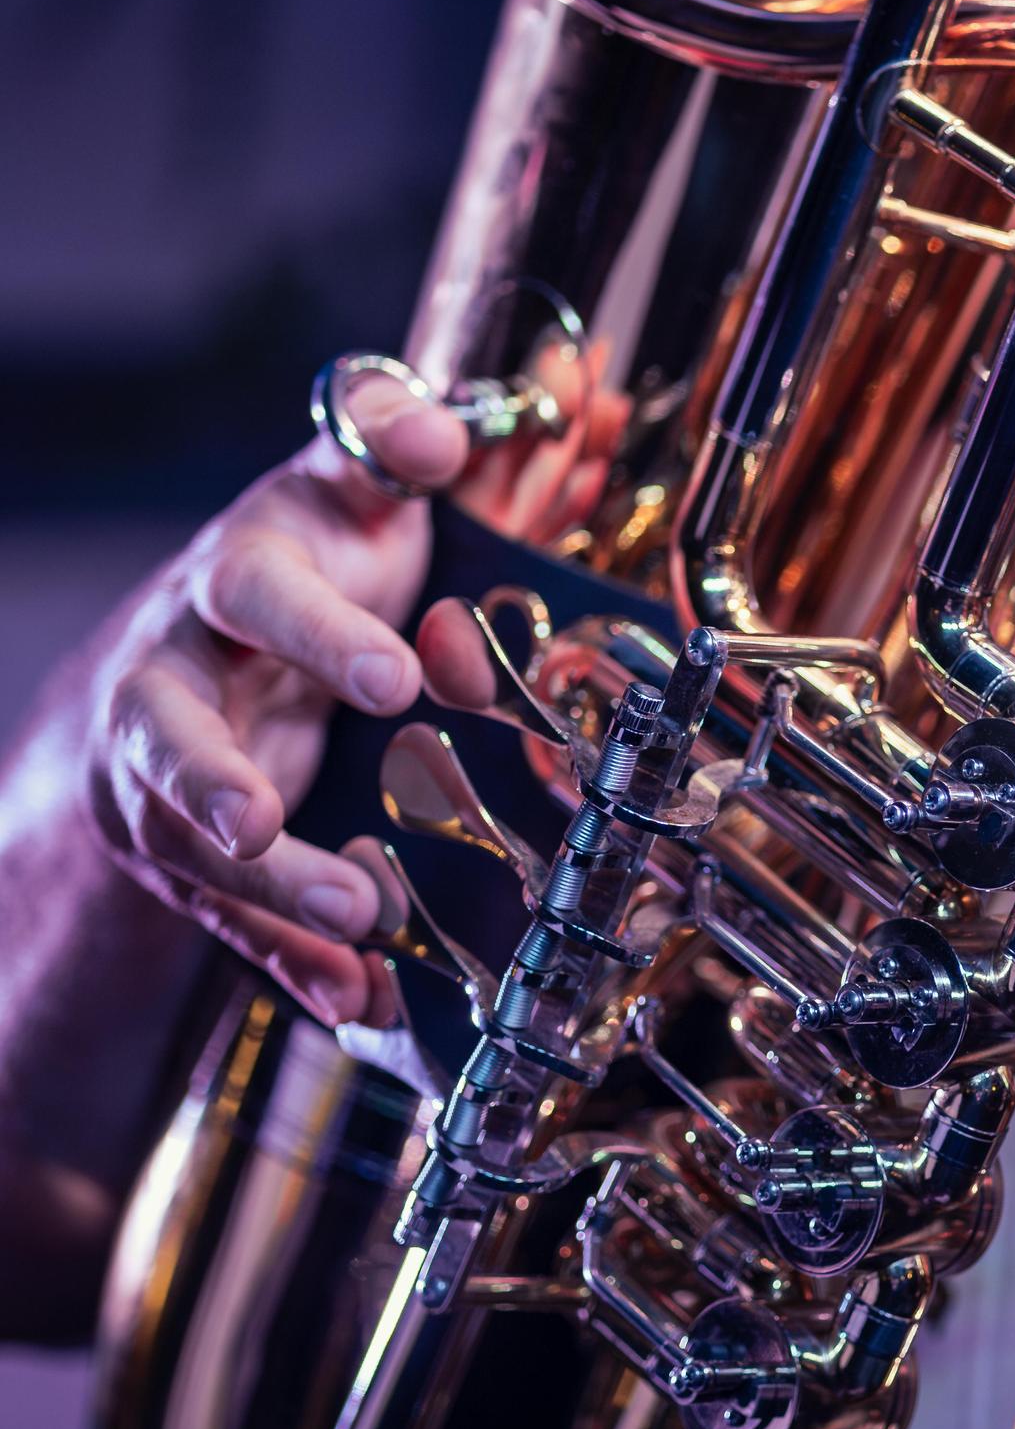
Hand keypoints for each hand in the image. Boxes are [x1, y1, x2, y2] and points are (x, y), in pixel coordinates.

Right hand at [83, 380, 468, 1026]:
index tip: (396, 675)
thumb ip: (388, 444)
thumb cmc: (309, 565)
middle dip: (212, 780)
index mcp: (230, 583)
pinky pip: (230, 924)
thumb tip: (434, 430)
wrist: (209, 648)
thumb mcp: (344, 491)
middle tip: (265, 822)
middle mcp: (175, 681)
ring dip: (270, 891)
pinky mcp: (184, 861)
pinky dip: (290, 965)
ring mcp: (167, 782)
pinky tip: (354, 998)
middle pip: (169, 732)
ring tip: (356, 919)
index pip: (254, 591)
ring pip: (191, 845)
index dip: (317, 631)